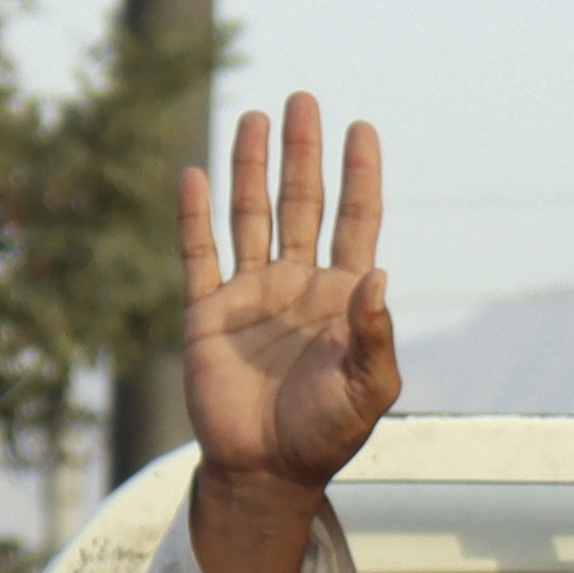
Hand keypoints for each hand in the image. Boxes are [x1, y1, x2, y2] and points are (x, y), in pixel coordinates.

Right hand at [180, 98, 398, 572]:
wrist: (265, 471)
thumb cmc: (326, 434)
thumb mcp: (369, 388)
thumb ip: (375, 333)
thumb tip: (378, 272)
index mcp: (342, 297)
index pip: (355, 221)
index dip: (360, 176)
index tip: (362, 128)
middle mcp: (297, 285)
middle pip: (302, 204)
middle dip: (303, 154)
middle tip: (303, 100)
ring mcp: (251, 295)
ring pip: (251, 216)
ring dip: (251, 169)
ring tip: (254, 117)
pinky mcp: (208, 313)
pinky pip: (200, 254)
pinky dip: (195, 215)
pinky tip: (195, 173)